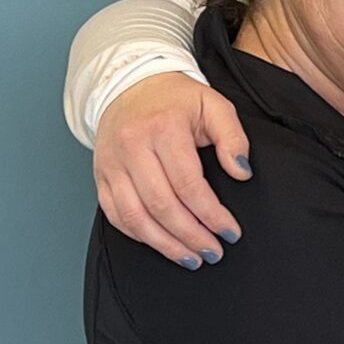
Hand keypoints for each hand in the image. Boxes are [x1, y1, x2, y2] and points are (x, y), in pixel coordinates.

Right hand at [93, 73, 251, 267]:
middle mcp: (131, 147)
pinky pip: (115, 214)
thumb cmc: (178, 99)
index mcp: (163, 129)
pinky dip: (139, 235)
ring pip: (134, 216)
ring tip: (191, 258)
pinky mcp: (100, 176)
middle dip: (190, 236)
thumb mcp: (215, 106)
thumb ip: (233, 138)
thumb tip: (242, 173)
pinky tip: (162, 245)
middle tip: (213, 252)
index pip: (189, 184)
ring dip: (164, 244)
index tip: (231, 232)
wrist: (131, 85)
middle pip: (161, 205)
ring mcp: (111, 163)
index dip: (212, 214)